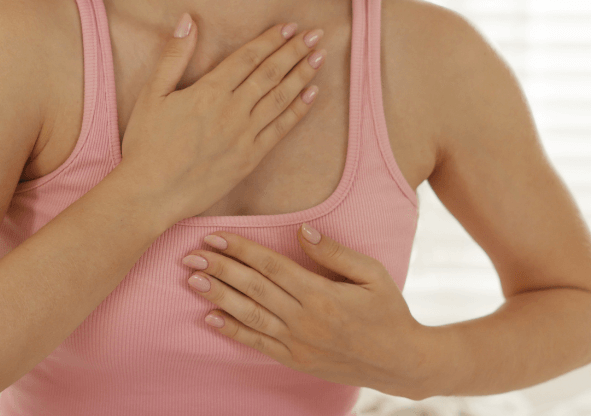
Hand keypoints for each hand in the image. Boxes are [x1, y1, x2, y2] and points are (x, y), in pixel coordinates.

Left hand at [181, 225, 427, 399]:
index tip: (215, 235)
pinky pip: (258, 343)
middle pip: (252, 288)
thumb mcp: (372, 274)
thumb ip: (335, 253)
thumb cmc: (389, 311)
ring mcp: (298, 343)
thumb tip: (303, 230)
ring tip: (194, 280)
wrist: (400, 361)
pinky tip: (211, 318)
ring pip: (249, 314)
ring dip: (218, 296)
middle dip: (220, 268)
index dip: (240, 249)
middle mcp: (304, 319)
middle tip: (191, 254)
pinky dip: (233, 331)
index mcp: (321, 294)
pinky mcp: (296, 359)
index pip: (270, 265)